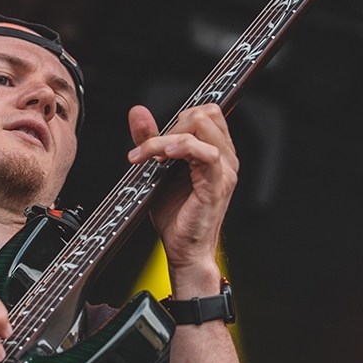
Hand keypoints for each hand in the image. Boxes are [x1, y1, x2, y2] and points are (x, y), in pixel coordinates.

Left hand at [126, 104, 238, 295]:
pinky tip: (162, 158)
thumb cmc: (175, 216)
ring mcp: (224, 170)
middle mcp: (225, 157)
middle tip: (153, 151)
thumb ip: (150, 140)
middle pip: (207, 112)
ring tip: (150, 158)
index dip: (180, 117)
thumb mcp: (156, 171)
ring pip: (202, 126)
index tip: (156, 140)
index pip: (208, 112)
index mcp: (215, 152)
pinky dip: (179, 147)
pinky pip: (205, 152)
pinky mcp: (217, 184)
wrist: (183, 251)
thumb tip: (138, 111)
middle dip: (174, 124)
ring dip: (167, 137)